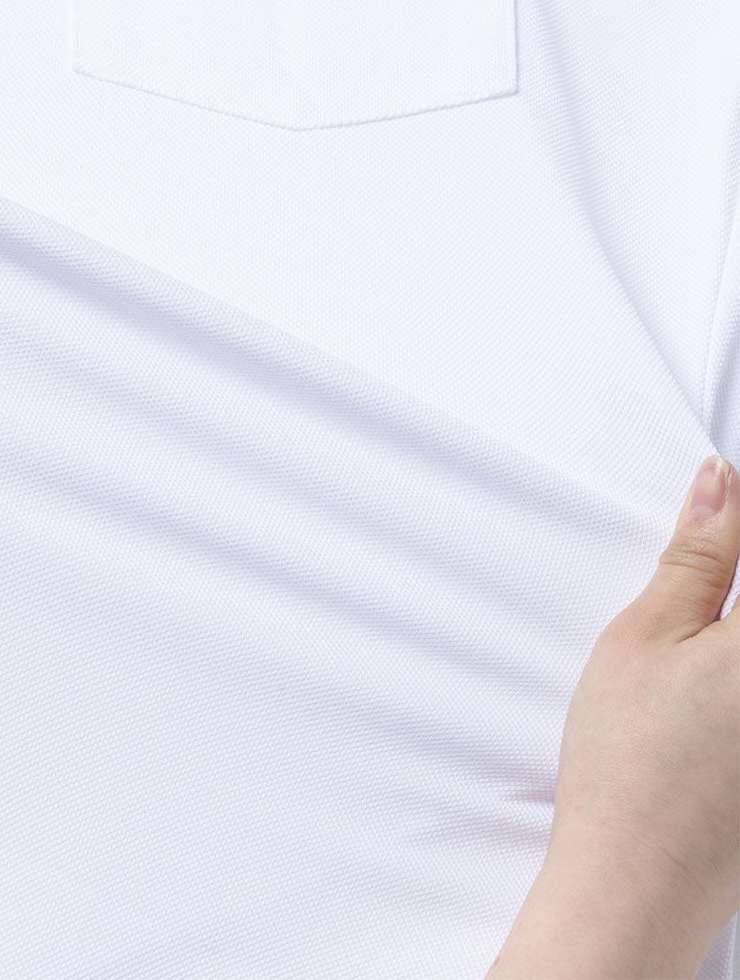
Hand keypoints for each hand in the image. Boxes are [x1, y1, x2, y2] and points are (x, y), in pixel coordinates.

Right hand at [489, 454, 739, 978]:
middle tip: (691, 612)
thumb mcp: (646, 635)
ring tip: (695, 641)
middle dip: (731, 577)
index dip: (737, 516)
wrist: (640, 874)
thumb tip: (721, 486)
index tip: (719, 502)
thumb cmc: (631, 765)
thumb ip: (698, 554)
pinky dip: (728, 669)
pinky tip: (709, 682)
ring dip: (726, 624)